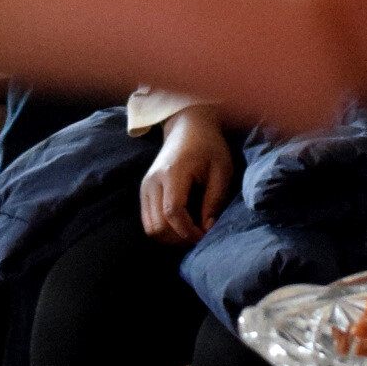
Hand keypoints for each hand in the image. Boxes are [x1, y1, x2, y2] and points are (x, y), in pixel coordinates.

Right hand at [141, 105, 236, 243]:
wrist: (188, 128)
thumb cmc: (209, 148)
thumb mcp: (221, 171)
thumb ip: (214, 200)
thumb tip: (206, 228)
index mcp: (172, 173)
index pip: (173, 212)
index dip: (188, 231)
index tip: (205, 234)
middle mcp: (153, 182)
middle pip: (158, 225)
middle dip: (180, 238)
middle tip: (200, 235)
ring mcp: (145, 187)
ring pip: (150, 228)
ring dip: (171, 237)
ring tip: (192, 232)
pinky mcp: (145, 192)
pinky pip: (149, 222)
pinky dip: (165, 230)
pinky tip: (182, 226)